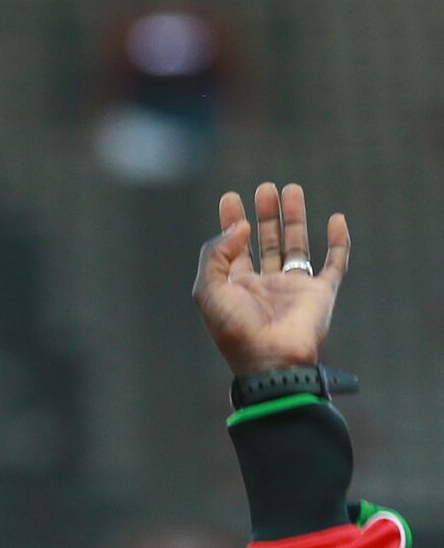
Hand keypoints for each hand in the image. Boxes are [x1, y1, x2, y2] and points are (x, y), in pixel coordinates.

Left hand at [192, 183, 348, 374]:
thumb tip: (241, 226)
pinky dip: (338, 242)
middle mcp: (266, 285)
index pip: (233, 248)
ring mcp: (294, 288)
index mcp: (237, 286)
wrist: (271, 359)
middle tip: (264, 188)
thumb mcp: (208, 289)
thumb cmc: (235, 329)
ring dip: (294, 218)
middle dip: (265, 214)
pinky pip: (334, 263)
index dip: (231, 222)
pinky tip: (335, 219)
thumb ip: (216, 254)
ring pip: (296, 245)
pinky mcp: (322, 293)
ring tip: (291, 189)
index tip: (230, 197)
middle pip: (266, 241)